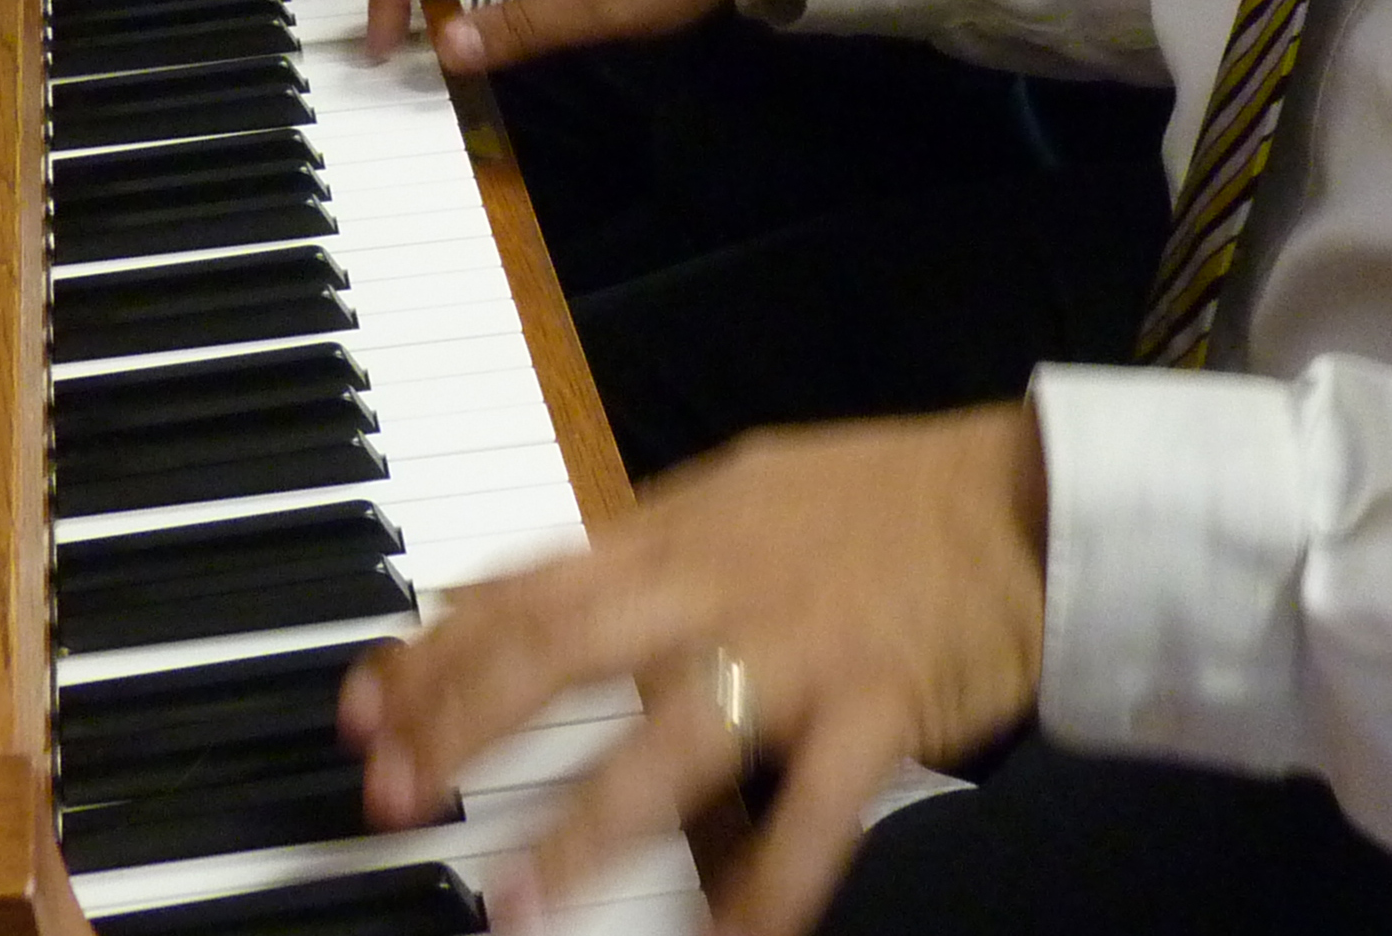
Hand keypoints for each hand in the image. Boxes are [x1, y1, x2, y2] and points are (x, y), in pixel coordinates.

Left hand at [344, 405, 1049, 935]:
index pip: (526, 583)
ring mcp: (801, 642)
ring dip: (587, 827)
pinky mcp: (881, 704)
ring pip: (675, 736)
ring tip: (514, 906)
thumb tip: (502, 588)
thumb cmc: (879, 505)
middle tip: (389, 798)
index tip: (358, 713)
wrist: (1033, 500)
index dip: (434, 649)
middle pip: (567, 645)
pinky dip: (769, 890)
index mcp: (679, 526)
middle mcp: (722, 577)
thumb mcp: (736, 497)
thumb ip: (628, 550)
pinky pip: (816, 812)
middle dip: (467, 722)